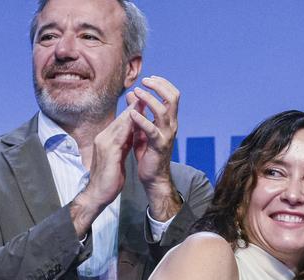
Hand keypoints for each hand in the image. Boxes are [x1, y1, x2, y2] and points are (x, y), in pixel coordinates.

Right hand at [70, 110, 135, 236]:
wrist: (97, 194)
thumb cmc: (108, 179)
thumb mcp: (117, 159)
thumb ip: (122, 146)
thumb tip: (130, 138)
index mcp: (106, 140)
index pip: (121, 123)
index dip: (133, 112)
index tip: (144, 103)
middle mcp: (103, 138)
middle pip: (121, 119)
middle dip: (134, 107)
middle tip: (146, 95)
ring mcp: (104, 143)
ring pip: (120, 123)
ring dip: (132, 112)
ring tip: (144, 101)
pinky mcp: (108, 150)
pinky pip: (120, 134)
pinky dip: (129, 126)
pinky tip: (138, 120)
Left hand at [127, 76, 182, 221]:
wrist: (152, 176)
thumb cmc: (147, 152)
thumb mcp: (141, 127)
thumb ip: (138, 111)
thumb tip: (131, 94)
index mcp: (169, 120)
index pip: (172, 95)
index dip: (162, 84)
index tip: (149, 79)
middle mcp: (171, 125)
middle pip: (172, 98)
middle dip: (159, 86)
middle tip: (144, 81)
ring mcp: (167, 135)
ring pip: (163, 111)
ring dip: (149, 99)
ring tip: (136, 93)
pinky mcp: (159, 145)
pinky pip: (152, 130)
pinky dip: (142, 119)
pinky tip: (132, 113)